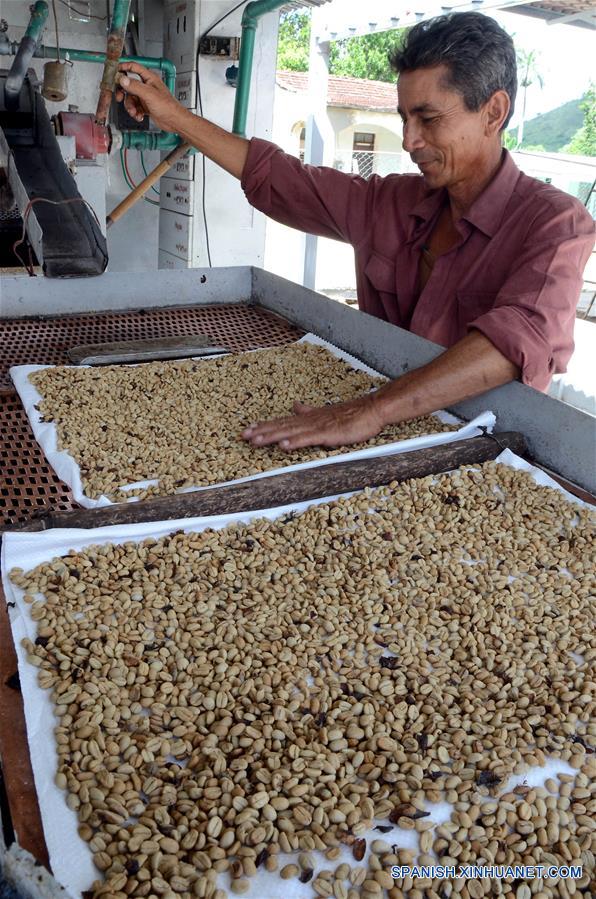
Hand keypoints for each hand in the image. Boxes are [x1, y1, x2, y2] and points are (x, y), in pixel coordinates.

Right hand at [115, 62, 187, 132]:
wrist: (174, 121)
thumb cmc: (168, 107)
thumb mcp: (149, 94)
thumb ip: (135, 86)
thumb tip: (123, 79)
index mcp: (149, 78)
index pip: (133, 67)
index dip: (123, 68)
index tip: (114, 72)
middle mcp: (147, 85)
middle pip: (128, 84)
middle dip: (123, 92)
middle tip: (119, 98)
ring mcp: (146, 96)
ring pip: (130, 98)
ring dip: (130, 106)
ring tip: (134, 112)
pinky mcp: (145, 106)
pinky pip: (134, 107)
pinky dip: (135, 112)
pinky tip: (139, 116)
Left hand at [241, 394, 386, 450]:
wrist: (370, 410)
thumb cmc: (351, 414)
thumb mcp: (325, 413)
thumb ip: (308, 411)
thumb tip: (295, 406)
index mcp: (308, 417)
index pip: (282, 421)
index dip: (264, 425)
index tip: (248, 429)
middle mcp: (309, 421)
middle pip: (281, 426)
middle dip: (261, 431)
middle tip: (243, 436)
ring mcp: (318, 426)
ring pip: (290, 432)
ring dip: (272, 436)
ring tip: (255, 441)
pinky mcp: (328, 433)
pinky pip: (309, 438)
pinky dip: (295, 442)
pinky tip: (283, 445)